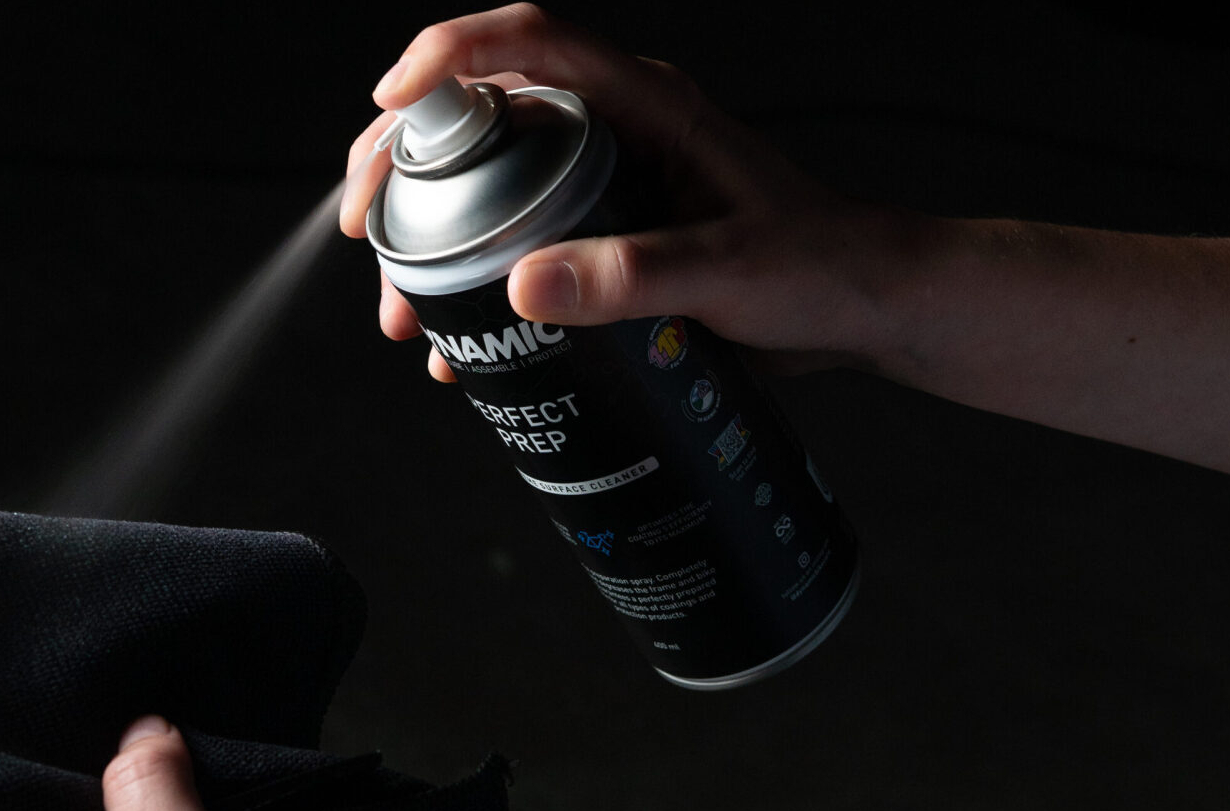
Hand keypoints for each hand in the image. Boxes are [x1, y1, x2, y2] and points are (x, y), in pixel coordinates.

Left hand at [92, 716, 505, 810]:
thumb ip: (151, 802)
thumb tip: (141, 729)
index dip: (49, 786)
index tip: (52, 719)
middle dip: (124, 762)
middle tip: (119, 691)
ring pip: (182, 797)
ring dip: (192, 761)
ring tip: (177, 699)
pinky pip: (243, 799)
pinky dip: (246, 772)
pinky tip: (233, 731)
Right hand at [340, 4, 908, 381]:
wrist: (860, 309)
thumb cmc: (819, 268)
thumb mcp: (727, 272)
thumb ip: (630, 277)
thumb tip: (522, 288)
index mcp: (645, 106)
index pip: (528, 45)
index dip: (445, 60)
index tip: (387, 106)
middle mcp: (615, 136)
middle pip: (484, 120)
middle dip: (409, 173)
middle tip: (368, 233)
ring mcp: (607, 190)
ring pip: (490, 193)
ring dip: (433, 247)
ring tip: (404, 315)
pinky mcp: (606, 245)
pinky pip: (521, 249)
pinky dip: (478, 293)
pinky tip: (460, 346)